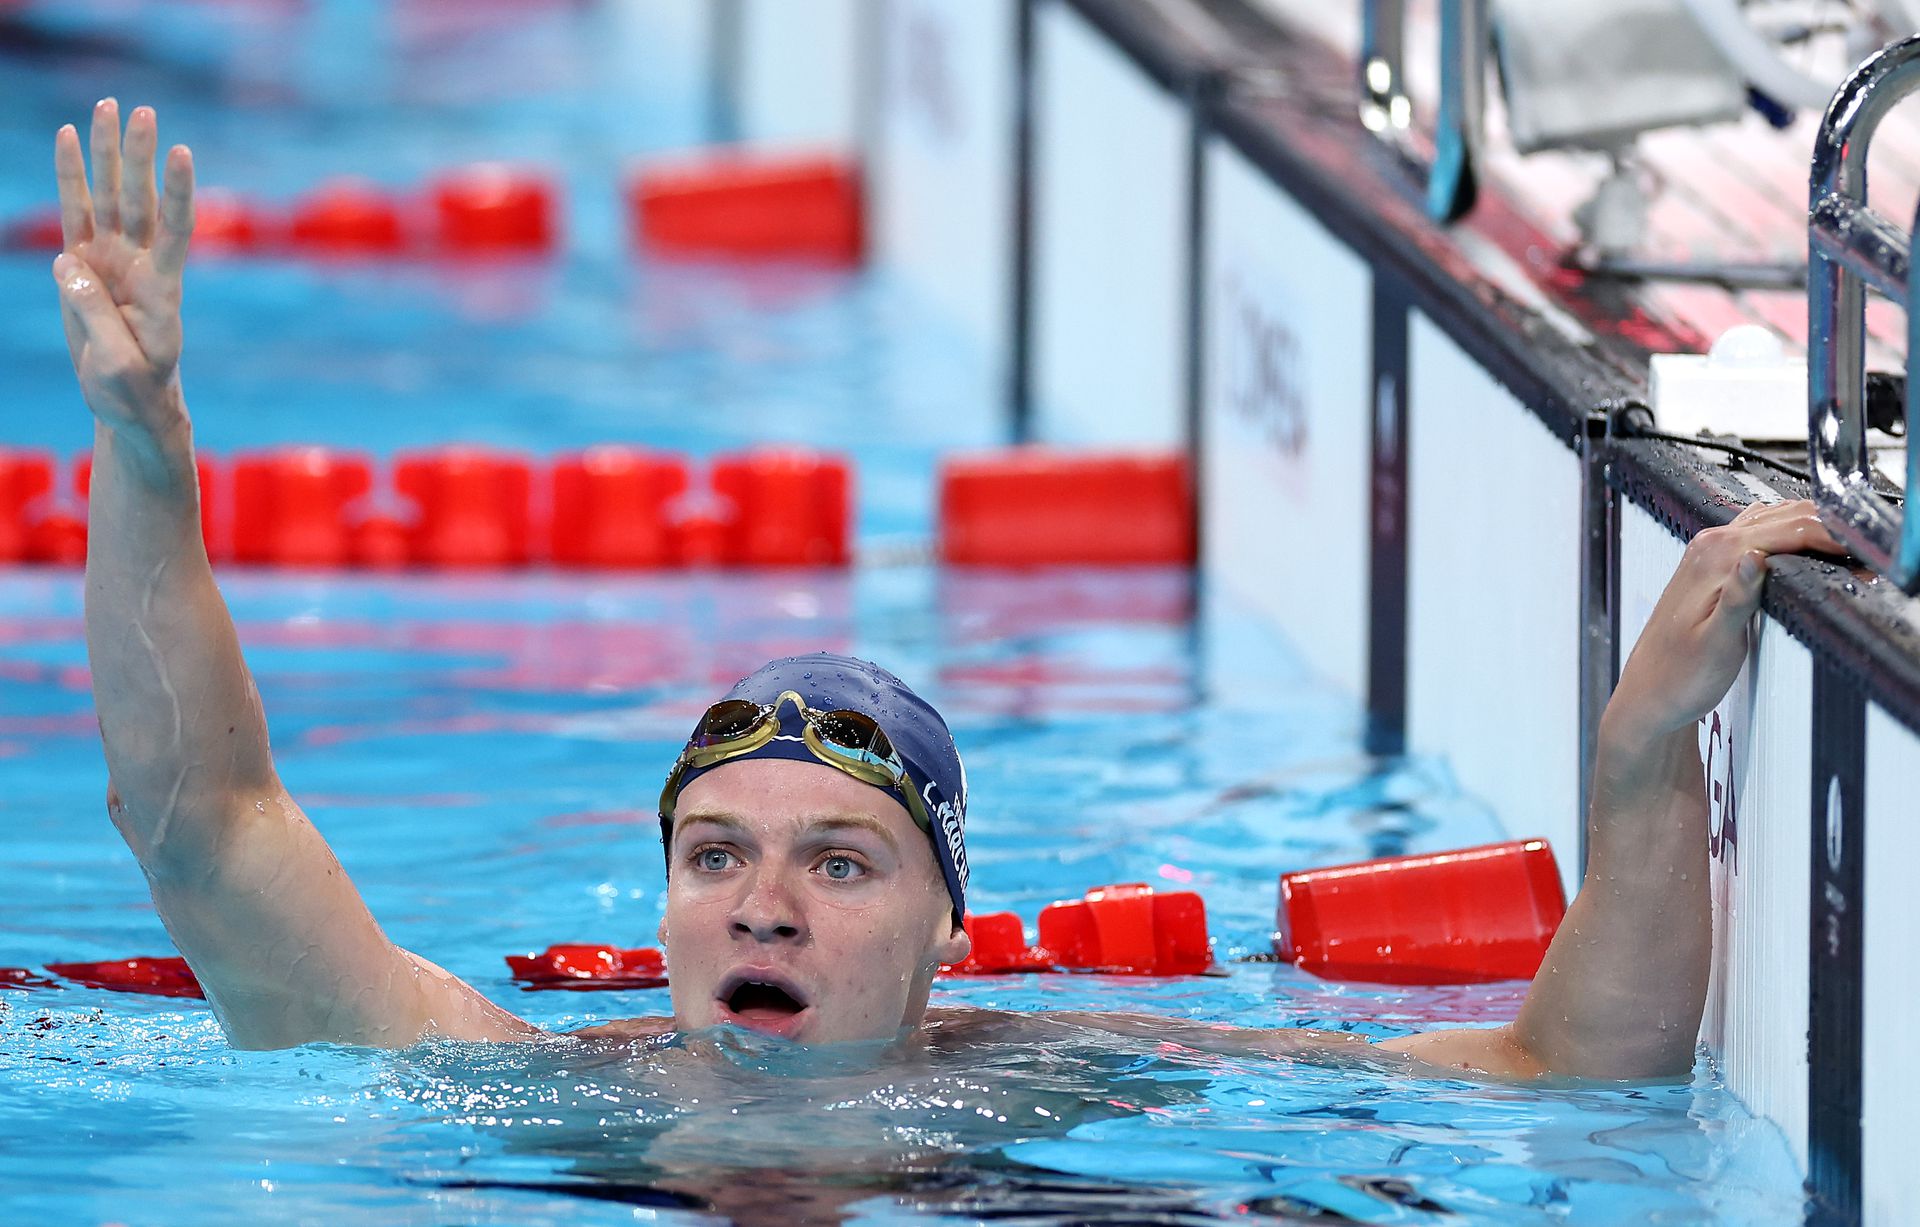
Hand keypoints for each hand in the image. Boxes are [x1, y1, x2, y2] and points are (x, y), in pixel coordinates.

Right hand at [51, 99, 194, 447]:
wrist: (130, 405)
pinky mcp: (83, 265)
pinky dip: (73, 176)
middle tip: (142, 110)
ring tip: (107, 107)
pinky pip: (76, 211)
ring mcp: (112, 260)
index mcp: (162, 289)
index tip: (183, 153)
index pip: (176, 229)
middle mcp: (140, 264)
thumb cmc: (134, 391)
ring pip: (109, 196)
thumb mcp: (119, 365)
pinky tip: (68, 140)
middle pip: (140, 200)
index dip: (178, 192)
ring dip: (108, 153)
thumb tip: (67, 264)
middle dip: (139, 155)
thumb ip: (95, 315)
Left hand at [1607, 499, 1840, 745]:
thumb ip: (1738, 599)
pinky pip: (1757, 531)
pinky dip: (1789, 533)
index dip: (1833, 539)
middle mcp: (1710, 545)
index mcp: (1716, 557)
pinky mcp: (1712, 563)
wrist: (1651, 691)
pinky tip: (1808, 548)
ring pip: (1773, 518)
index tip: (1863, 557)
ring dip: (1811, 527)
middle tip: (1863, 557)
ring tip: (1845, 552)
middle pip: (1786, 515)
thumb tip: (1756, 558)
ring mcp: (1708, 550)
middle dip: (1829, 530)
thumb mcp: (1718, 643)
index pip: (1790, 529)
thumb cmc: (1682, 675)